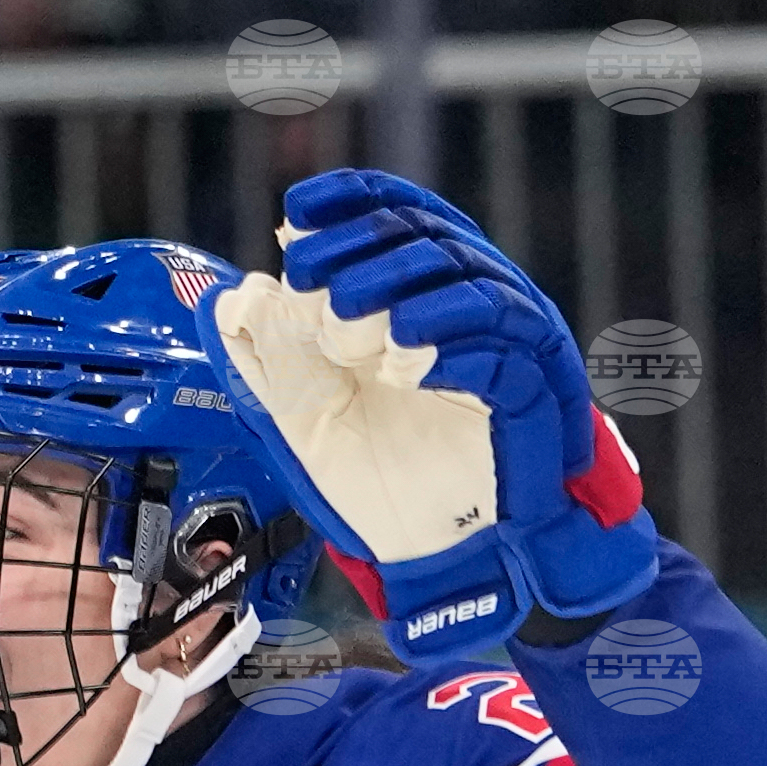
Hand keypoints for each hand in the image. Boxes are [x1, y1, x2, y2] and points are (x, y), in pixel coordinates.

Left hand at [207, 169, 656, 670]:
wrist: (435, 562)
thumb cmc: (381, 488)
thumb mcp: (302, 422)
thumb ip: (268, 363)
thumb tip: (231, 300)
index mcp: (422, 298)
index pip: (398, 218)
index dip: (352, 202)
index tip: (297, 212)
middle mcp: (472, 309)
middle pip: (432, 242)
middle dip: (363, 251)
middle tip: (307, 276)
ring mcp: (510, 349)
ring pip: (473, 288)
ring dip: (405, 294)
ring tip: (345, 322)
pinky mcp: (534, 398)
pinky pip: (506, 356)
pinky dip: (456, 351)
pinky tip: (405, 365)